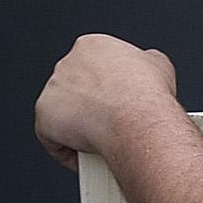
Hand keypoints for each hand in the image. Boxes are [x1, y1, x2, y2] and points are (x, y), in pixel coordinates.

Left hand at [35, 34, 179, 169]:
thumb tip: (148, 65)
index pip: (93, 68)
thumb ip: (145, 62)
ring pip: (61, 113)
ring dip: (77, 127)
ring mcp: (53, 90)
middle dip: (90, 106)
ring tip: (100, 141)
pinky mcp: (44, 117)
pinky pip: (51, 138)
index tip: (115, 103)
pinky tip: (86, 156)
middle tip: (109, 123)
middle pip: (75, 89)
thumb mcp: (159, 64)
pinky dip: (67, 150)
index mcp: (91, 47)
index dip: (106, 89)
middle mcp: (67, 64)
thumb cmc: (147, 95)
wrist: (136, 118)